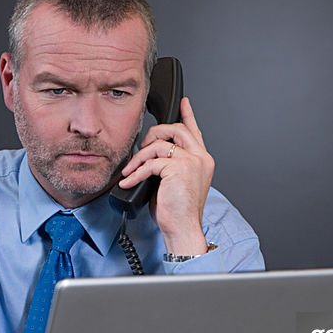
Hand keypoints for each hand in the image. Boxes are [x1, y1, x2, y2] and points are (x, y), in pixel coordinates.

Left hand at [118, 97, 214, 254]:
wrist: (183, 229)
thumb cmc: (178, 212)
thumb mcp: (174, 183)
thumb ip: (168, 164)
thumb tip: (149, 155)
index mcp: (202, 161)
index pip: (195, 131)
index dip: (188, 115)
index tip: (184, 103)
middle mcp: (200, 158)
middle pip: (176, 129)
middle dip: (153, 134)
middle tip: (142, 148)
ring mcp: (192, 161)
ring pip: (159, 144)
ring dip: (139, 157)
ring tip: (131, 171)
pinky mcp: (179, 168)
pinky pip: (151, 162)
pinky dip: (136, 172)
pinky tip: (129, 181)